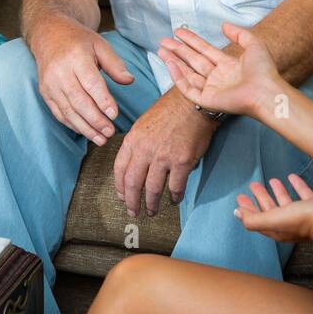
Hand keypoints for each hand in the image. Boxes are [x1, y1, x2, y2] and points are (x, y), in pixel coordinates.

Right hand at [32, 16, 133, 145]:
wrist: (49, 35)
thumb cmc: (78, 40)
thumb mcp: (100, 45)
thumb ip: (115, 64)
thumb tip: (129, 81)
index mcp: (76, 57)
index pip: (91, 83)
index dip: (103, 101)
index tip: (114, 115)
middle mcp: (60, 72)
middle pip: (79, 101)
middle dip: (95, 120)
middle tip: (110, 132)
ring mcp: (50, 84)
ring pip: (68, 111)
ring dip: (85, 128)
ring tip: (101, 138)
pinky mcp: (45, 92)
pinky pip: (59, 113)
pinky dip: (73, 125)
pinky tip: (86, 132)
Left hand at [113, 92, 213, 216]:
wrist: (193, 102)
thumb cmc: (170, 109)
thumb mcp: (144, 123)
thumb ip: (137, 144)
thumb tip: (135, 165)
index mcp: (133, 140)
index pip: (119, 169)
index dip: (119, 187)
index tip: (121, 197)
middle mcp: (145, 150)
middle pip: (133, 183)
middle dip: (132, 201)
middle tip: (133, 212)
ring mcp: (163, 157)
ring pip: (153, 189)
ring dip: (151, 204)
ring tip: (152, 211)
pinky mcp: (182, 161)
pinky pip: (176, 186)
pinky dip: (175, 196)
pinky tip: (174, 200)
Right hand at [158, 21, 281, 117]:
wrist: (265, 91)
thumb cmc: (264, 71)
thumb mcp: (254, 45)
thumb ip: (239, 34)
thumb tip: (224, 25)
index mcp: (228, 66)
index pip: (205, 50)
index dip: (192, 41)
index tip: (180, 31)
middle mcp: (218, 77)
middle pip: (193, 61)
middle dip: (178, 50)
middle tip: (164, 41)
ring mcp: (211, 89)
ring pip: (187, 74)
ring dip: (174, 62)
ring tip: (162, 50)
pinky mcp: (206, 100)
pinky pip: (187, 88)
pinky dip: (178, 77)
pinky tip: (171, 64)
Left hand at [235, 172, 312, 244]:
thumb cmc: (304, 221)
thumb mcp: (273, 219)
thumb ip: (254, 219)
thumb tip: (237, 214)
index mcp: (277, 229)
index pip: (257, 219)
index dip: (248, 209)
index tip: (240, 198)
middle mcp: (289, 224)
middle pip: (271, 210)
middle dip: (261, 198)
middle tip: (253, 185)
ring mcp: (304, 217)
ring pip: (287, 203)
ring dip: (278, 192)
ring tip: (272, 179)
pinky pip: (304, 195)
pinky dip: (297, 186)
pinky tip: (293, 177)